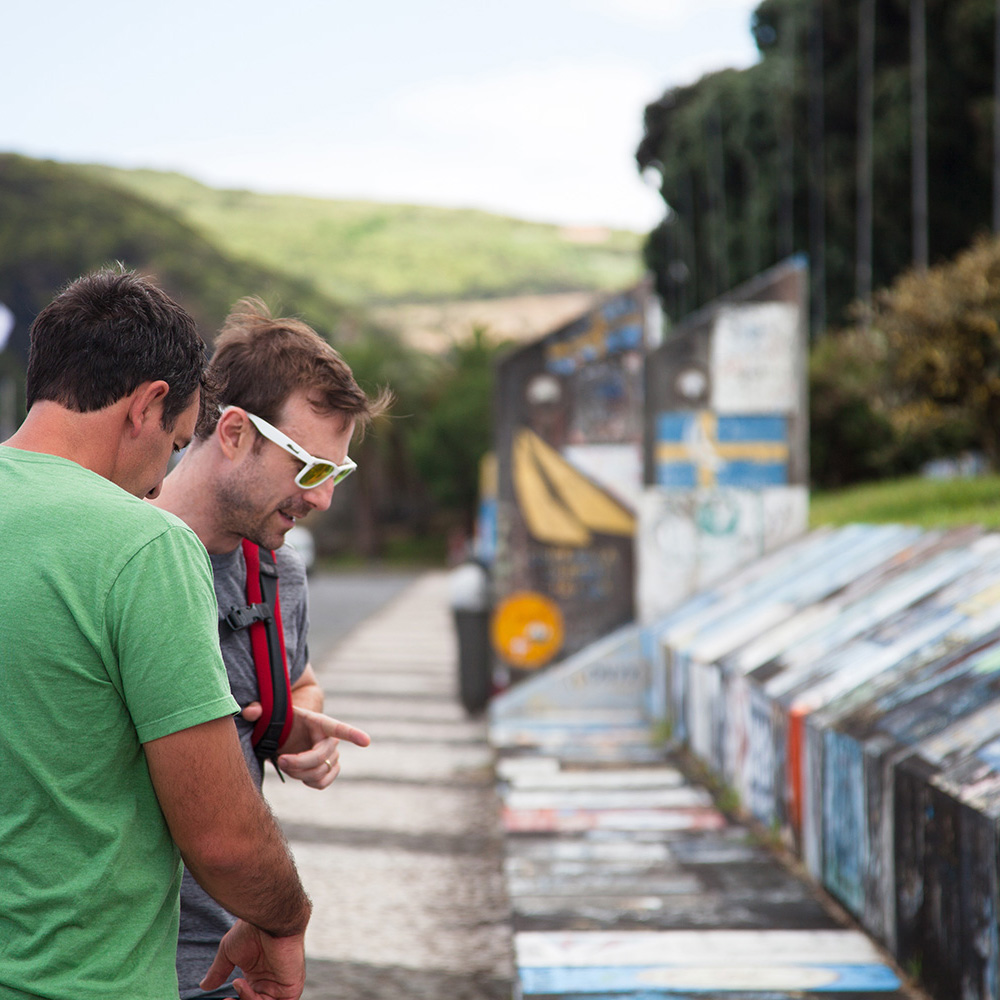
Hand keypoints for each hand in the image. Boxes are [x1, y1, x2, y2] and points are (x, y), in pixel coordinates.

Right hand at [200, 919, 305, 999]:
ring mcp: (281, 987)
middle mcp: (270, 983)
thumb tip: (204, 986)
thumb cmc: (251, 929)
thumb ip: (219, 972)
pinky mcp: (291, 988)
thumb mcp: (229, 953)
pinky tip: (243, 984)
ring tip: (236, 983)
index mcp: (259, 976)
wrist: (268, 918)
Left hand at [242, 703, 370, 788]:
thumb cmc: (279, 721)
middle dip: (298, 763)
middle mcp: (329, 738)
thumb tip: (250, 710)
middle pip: (320, 757)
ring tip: (285, 765)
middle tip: (280, 760)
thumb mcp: (269, 713)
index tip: (366, 741)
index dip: (352, 734)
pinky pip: (324, 782)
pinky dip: (310, 782)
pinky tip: (298, 774)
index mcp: (317, 722)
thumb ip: (258, 710)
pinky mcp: (329, 768)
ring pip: (320, 772)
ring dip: (300, 773)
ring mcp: (331, 754)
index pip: (337, 727)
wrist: (288, 732)